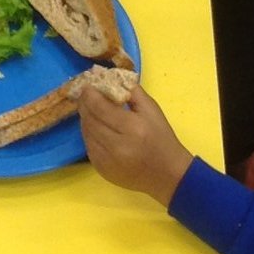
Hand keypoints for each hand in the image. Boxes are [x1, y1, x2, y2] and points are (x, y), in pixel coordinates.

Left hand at [79, 83, 192, 207]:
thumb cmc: (162, 138)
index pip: (100, 107)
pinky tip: (96, 128)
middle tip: (86, 95)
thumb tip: (109, 78)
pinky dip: (89, 134)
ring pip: (86, 133)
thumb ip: (131, 91)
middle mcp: (117, 146)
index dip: (89, 95)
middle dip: (84, 104)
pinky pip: (88, 146)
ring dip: (85, 119)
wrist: (168, 175)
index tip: (87, 86)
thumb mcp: (152, 109)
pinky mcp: (102, 170)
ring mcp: (107, 161)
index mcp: (132, 128)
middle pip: (89, 120)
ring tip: (91, 110)